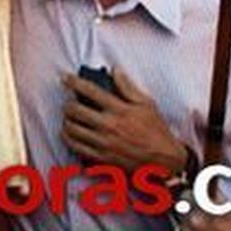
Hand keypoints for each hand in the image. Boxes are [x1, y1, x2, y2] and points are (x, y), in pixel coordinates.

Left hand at [60, 67, 186, 174]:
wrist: (164, 160)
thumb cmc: (156, 131)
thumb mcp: (147, 104)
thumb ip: (128, 87)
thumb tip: (115, 70)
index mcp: (120, 110)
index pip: (90, 91)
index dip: (73, 82)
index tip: (65, 78)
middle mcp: (109, 125)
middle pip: (74, 110)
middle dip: (67, 103)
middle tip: (69, 101)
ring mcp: (104, 143)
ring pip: (72, 129)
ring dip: (66, 120)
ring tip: (70, 118)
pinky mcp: (102, 157)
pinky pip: (76, 147)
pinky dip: (68, 138)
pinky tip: (70, 133)